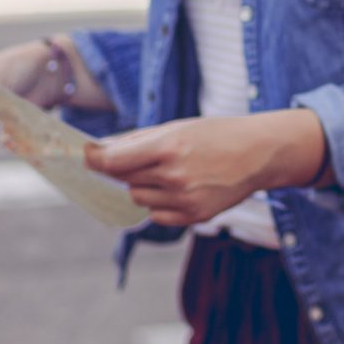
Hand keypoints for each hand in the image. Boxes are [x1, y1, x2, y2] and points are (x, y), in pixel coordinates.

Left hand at [86, 110, 328, 228]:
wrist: (258, 153)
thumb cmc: (215, 134)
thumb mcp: (177, 127)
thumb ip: (137, 141)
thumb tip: (100, 152)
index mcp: (168, 147)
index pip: (113, 162)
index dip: (94, 159)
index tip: (85, 156)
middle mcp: (174, 176)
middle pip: (125, 180)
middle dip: (129, 169)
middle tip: (150, 158)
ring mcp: (185, 199)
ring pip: (139, 198)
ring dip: (145, 186)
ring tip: (172, 172)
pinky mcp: (193, 217)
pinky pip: (157, 214)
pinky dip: (160, 203)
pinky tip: (182, 188)